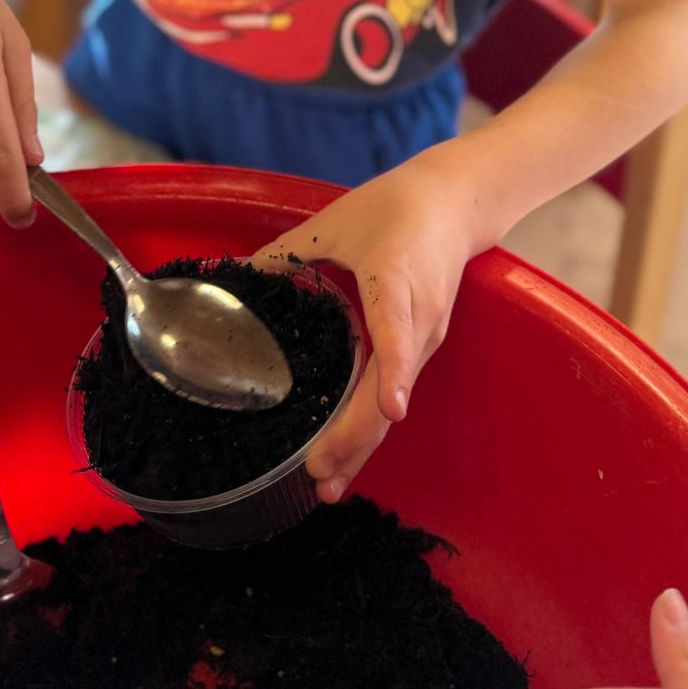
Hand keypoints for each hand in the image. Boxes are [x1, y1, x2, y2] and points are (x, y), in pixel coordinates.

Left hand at [256, 151, 477, 501]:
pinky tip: (344, 459)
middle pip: (391, 384)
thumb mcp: (335, 222)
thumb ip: (285, 253)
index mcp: (396, 279)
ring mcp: (424, 337)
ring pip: (392, 399)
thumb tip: (234, 278)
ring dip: (362, 444)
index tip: (390, 410)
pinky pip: (394, 392)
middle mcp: (417, 318)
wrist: (453, 204)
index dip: (394, 369)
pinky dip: (370, 428)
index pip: (398, 329)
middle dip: (358, 433)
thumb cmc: (393, 208)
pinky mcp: (421, 346)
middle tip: (319, 473)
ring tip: (326, 484)